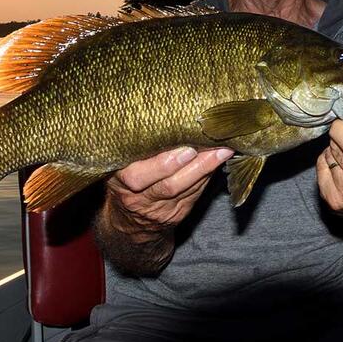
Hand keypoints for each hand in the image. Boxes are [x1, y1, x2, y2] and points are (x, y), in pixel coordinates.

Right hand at [106, 146, 233, 228]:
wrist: (130, 220)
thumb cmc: (125, 177)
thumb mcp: (119, 164)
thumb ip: (135, 147)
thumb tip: (167, 120)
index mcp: (120, 181)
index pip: (138, 176)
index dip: (162, 164)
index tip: (183, 148)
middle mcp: (139, 199)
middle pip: (168, 186)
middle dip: (192, 166)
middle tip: (210, 146)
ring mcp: (159, 209)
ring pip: (186, 191)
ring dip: (206, 169)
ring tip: (223, 150)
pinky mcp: (176, 214)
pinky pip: (195, 194)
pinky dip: (206, 176)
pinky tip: (219, 160)